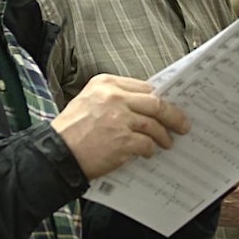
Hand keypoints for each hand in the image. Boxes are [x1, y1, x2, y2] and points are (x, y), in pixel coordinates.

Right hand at [51, 74, 189, 179]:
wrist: (56, 154)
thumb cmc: (73, 131)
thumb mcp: (90, 101)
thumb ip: (117, 99)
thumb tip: (149, 107)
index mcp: (106, 83)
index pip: (145, 87)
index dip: (163, 98)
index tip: (173, 105)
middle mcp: (113, 97)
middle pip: (156, 103)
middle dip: (173, 115)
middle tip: (183, 125)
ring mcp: (119, 118)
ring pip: (154, 124)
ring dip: (164, 136)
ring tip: (167, 143)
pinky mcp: (122, 140)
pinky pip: (147, 143)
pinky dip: (151, 149)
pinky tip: (149, 153)